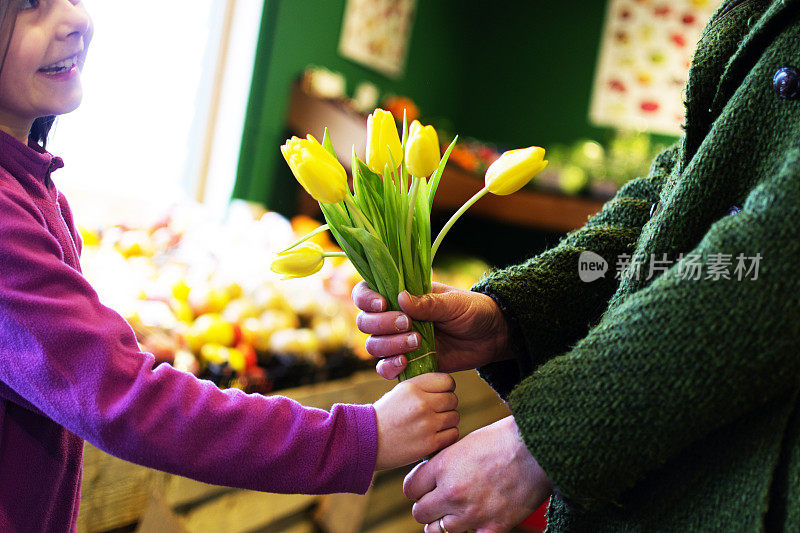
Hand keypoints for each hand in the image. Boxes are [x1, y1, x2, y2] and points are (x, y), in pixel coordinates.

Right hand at [352, 281, 511, 379]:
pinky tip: (405, 362)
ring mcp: (399, 341)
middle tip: (408, 324)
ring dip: (389, 345)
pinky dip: (389, 366)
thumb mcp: (454, 304)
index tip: (384, 304)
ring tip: (417, 342)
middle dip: (382, 324)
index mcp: (402, 295)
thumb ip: (429, 303)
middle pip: (366, 322)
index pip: (367, 293)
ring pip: (374, 345)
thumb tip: (400, 298)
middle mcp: (394, 317)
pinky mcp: (408, 362)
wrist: (491, 337)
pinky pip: (385, 368)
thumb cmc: (473, 311)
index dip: (366, 298)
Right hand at [373, 373, 459, 469]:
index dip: (447, 387)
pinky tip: (434, 435)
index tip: (441, 394)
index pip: (447, 380)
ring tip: (433, 424)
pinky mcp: (429, 443)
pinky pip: (452, 434)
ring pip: (454, 417)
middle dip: (447, 405)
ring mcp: (426, 424)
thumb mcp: (399, 392)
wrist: (366, 441)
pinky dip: (446, 435)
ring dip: (447, 421)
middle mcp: (421, 404)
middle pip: (453, 399)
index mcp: (413, 387)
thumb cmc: (385, 415)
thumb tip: (448, 387)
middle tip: (436, 411)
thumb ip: (422, 387)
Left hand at [403, 416, 550, 532]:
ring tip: (460, 510)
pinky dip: (473, 531)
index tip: (425, 487)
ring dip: (447, 520)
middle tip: (439, 501)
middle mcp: (451, 492)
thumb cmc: (504, 439)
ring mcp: (471, 513)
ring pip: (440, 530)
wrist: (539, 449)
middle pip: (420, 513)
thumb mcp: (465, 443)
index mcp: (442, 466)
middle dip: (427, 507)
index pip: (410, 489)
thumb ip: (445, 463)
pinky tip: (480, 520)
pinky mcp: (493, 528)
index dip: (417, 488)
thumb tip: (433, 477)